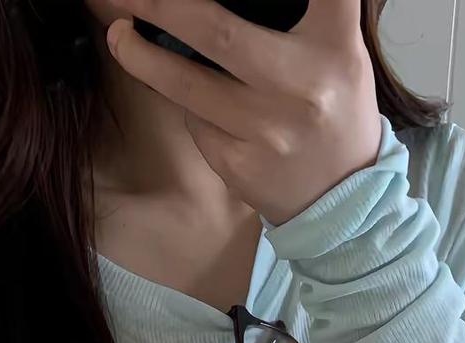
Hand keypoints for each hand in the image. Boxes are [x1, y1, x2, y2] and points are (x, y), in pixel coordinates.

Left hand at [107, 0, 381, 224]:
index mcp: (335, 48)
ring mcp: (266, 132)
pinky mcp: (238, 166)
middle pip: (216, 32)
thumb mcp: (339, 52)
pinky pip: (195, 120)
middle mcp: (302, 87)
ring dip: (141, 56)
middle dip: (163, 8)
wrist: (343, 200)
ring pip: (186, 84)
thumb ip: (309, 13)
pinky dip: (186, 102)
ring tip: (121, 34)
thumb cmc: (333, 109)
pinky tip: (191, 98)